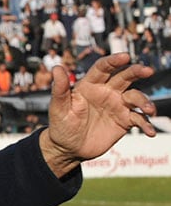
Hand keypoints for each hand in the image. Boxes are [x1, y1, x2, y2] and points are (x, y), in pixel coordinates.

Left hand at [39, 53, 155, 177]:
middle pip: (125, 77)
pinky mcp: (124, 121)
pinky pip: (139, 119)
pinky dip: (146, 124)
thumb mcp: (58, 108)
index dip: (113, 61)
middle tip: (147, 70)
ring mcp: (117, 105)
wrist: (68, 149)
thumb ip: (60, 89)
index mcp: (90, 85)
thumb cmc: (61, 126)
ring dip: (144, 101)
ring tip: (148, 110)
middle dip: (136, 72)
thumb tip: (56, 68)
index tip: (124, 56)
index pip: (103, 68)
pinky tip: (149, 131)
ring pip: (135, 97)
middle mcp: (106, 92)